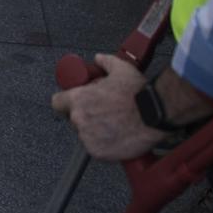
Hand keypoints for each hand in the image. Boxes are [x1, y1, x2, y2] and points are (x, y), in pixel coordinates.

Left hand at [49, 55, 166, 162]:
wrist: (155, 115)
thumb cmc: (138, 93)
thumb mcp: (120, 68)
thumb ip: (105, 62)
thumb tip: (99, 59)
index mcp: (79, 99)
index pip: (57, 103)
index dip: (65, 102)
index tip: (73, 103)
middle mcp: (80, 119)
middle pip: (73, 119)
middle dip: (86, 115)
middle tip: (104, 112)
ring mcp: (88, 137)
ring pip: (85, 134)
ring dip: (95, 130)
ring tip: (114, 124)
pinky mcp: (99, 153)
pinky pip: (96, 148)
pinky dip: (104, 144)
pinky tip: (117, 135)